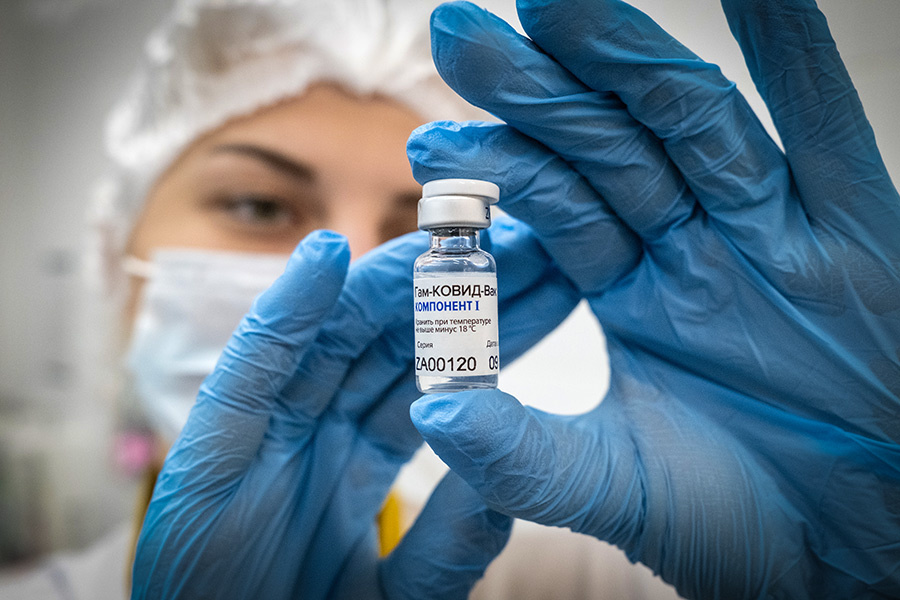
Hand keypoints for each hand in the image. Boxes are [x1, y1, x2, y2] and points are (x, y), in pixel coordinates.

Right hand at [131, 226, 579, 598]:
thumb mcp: (401, 599)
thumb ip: (449, 546)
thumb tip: (503, 487)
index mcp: (361, 462)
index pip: (434, 381)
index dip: (487, 333)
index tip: (544, 284)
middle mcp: (318, 433)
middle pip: (389, 346)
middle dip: (450, 293)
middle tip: (511, 242)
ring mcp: (266, 434)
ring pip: (330, 340)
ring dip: (381, 285)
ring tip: (436, 241)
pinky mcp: (210, 447)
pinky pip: (252, 368)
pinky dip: (285, 311)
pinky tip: (327, 257)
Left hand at [406, 1, 899, 597]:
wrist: (854, 551)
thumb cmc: (738, 520)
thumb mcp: (611, 484)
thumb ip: (518, 452)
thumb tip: (430, 411)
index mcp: (633, 291)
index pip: (555, 209)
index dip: (494, 172)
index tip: (425, 143)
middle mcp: (695, 245)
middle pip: (607, 146)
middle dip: (534, 90)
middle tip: (457, 30)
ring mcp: (772, 231)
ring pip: (692, 124)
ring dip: (627, 57)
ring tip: (555, 0)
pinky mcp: (858, 234)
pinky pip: (823, 134)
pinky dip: (796, 56)